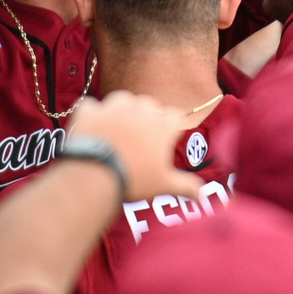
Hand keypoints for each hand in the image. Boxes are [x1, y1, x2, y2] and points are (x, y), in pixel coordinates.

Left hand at [67, 90, 203, 201]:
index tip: (168, 137)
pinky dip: (92, 114)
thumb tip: (202, 194)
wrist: (96, 176)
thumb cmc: (134, 180)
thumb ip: (185, 186)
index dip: (172, 126)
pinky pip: (91, 105)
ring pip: (122, 99)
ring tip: (119, 127)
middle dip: (147, 115)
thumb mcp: (164, 185)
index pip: (174, 116)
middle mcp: (139, 111)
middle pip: (148, 104)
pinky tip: (92, 125)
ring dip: (122, 109)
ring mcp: (113, 109)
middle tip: (142, 135)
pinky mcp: (90, 112)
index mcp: (161, 125)